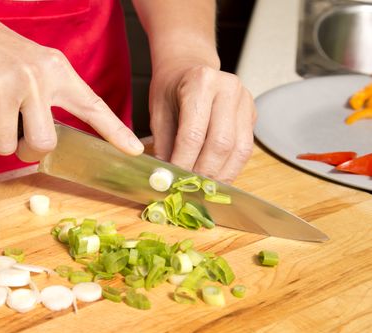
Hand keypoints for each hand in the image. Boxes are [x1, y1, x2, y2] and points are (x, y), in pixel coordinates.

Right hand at [0, 4, 142, 160]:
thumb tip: (51, 142)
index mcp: (56, 72)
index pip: (92, 106)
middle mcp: (35, 79)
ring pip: (5, 147)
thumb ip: (50, 98)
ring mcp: (5, 87)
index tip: (135, 151)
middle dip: (27, 151)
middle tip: (17, 138)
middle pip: (43, 144)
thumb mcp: (36, 65)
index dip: (115, 131)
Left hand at [149, 60, 255, 182]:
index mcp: (201, 82)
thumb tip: (166, 178)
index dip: (183, 162)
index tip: (173, 181)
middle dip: (204, 172)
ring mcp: (245, 101)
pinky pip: (245, 149)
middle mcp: (228, 89)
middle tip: (189, 188)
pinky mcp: (252, 114)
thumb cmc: (171, 88)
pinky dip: (231, 168)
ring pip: (239, 149)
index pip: (193, 133)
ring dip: (221, 174)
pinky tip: (217, 177)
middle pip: (221, 143)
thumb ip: (164, 144)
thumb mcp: (158, 112)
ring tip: (203, 188)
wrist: (188, 67)